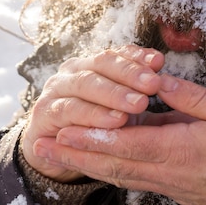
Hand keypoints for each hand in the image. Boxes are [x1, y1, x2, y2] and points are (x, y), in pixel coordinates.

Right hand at [21, 45, 164, 181]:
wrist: (53, 150)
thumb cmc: (92, 124)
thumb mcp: (117, 105)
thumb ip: (135, 87)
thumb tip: (161, 68)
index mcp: (92, 65)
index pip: (116, 54)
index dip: (137, 57)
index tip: (159, 62)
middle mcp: (73, 71)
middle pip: (102, 63)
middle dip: (130, 73)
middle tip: (154, 84)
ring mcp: (56, 90)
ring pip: (86, 84)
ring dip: (113, 94)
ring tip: (139, 104)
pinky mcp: (44, 112)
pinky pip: (69, 111)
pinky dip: (92, 115)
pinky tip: (113, 121)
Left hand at [35, 74, 205, 204]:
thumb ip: (191, 97)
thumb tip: (156, 80)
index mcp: (185, 148)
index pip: (130, 143)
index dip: (93, 138)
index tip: (64, 131)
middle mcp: (171, 171)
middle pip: (115, 165)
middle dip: (75, 156)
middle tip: (41, 148)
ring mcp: (171, 183)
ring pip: (119, 176)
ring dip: (85, 166)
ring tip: (56, 155)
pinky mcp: (175, 188)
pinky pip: (134, 180)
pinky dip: (108, 172)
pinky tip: (93, 163)